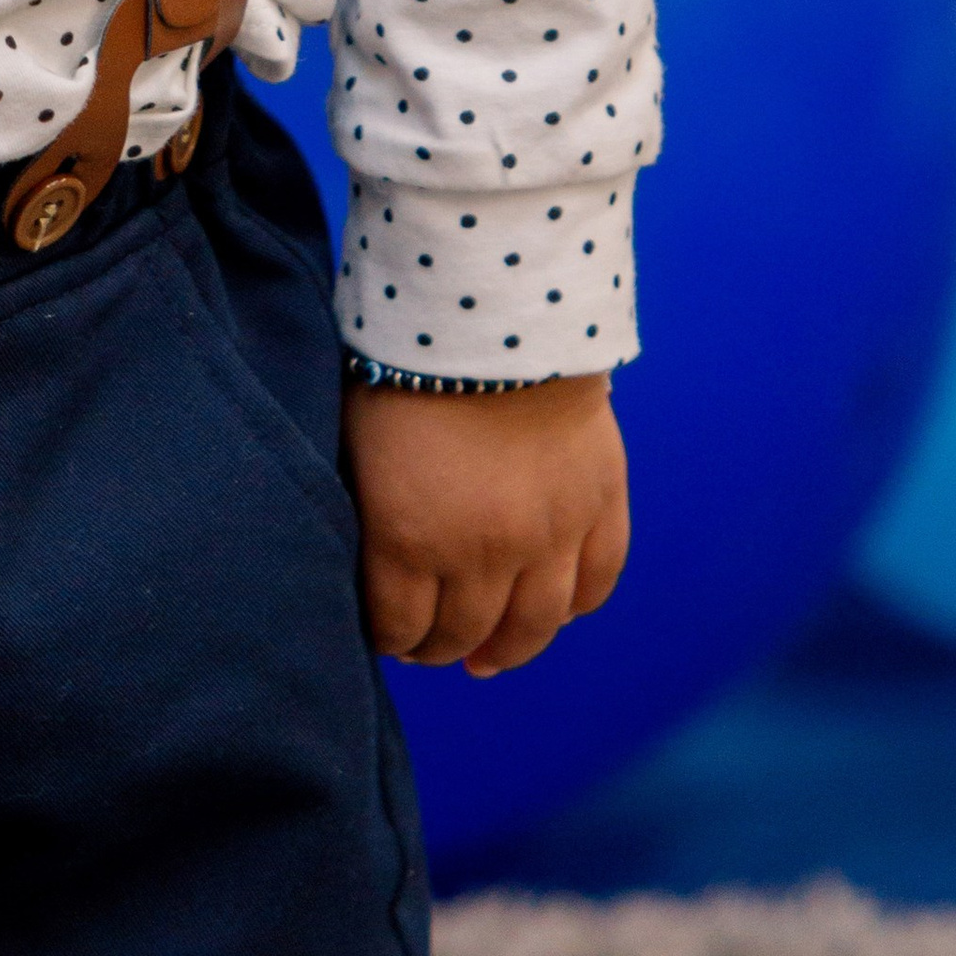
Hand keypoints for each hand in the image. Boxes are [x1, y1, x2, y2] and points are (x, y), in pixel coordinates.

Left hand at [343, 373, 629, 676]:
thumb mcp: (356, 437)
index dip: (390, 639)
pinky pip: (596, 582)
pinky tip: (551, 612)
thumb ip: (367, 506)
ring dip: (507, 650)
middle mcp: (483, 551)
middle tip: (429, 646)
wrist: (492, 300)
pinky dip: (574, 607)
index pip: (399, 627)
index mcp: (409, 536)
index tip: (385, 635)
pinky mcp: (599, 504)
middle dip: (440, 648)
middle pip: (464, 634)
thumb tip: (364, 555)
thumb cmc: (404, 356)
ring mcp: (550, 533)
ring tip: (486, 655)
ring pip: (534, 627)